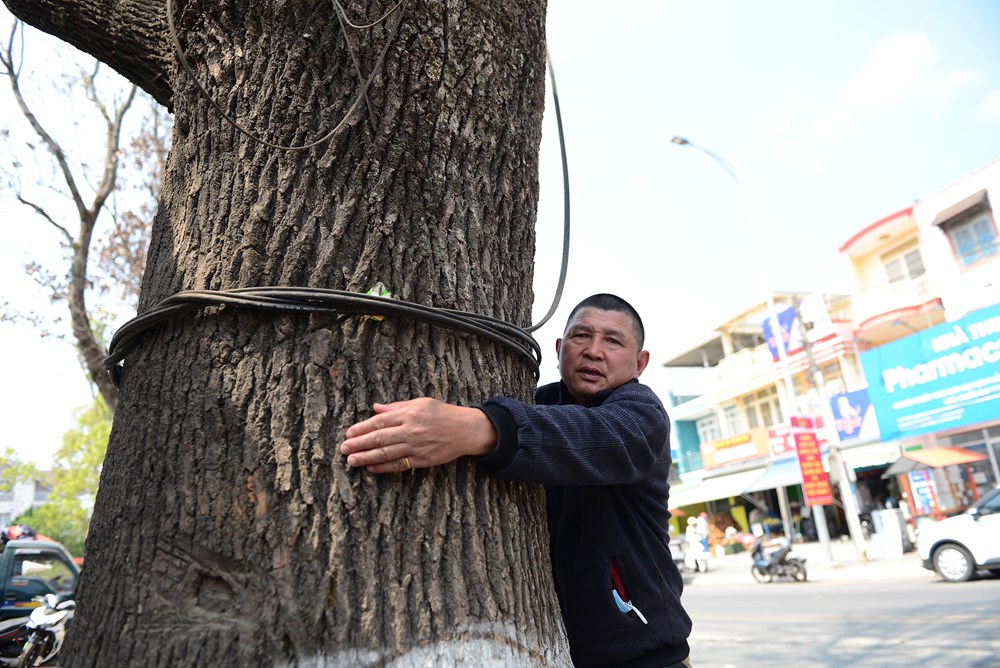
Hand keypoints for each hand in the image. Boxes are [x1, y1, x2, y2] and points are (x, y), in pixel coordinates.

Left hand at [340, 398, 496, 472]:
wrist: (466, 430)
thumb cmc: (442, 414)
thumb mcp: (420, 403)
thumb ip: (397, 407)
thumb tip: (376, 408)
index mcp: (409, 414)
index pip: (380, 421)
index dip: (362, 428)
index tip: (348, 433)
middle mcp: (411, 430)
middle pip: (380, 438)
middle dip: (359, 444)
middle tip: (343, 449)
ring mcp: (416, 446)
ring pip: (387, 453)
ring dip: (367, 458)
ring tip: (352, 461)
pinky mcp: (422, 460)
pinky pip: (400, 465)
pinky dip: (384, 467)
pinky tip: (371, 468)